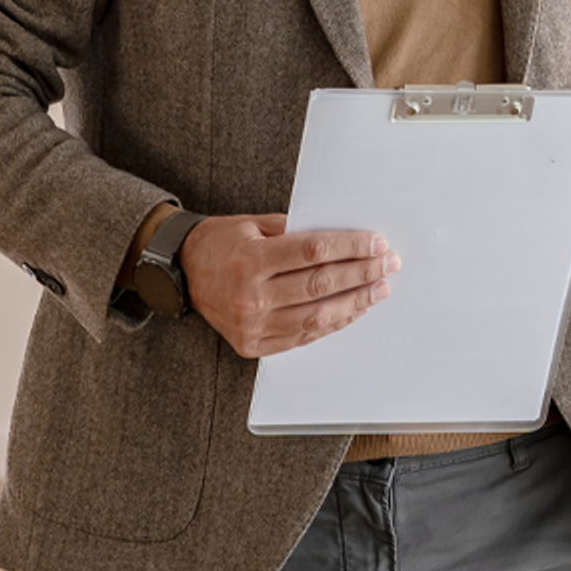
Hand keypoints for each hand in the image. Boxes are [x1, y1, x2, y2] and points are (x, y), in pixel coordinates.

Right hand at [179, 214, 398, 357]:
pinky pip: (303, 336)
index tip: (376, 243)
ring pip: (317, 316)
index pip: (313, 251)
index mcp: (250, 259)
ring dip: (355, 302)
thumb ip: (294, 231)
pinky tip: (352, 310)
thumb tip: (342, 238)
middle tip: (388, 264)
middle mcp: (251, 295)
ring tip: (379, 289)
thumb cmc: (220, 243)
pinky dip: (332, 323)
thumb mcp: (252, 225)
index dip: (350, 247)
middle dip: (361, 273)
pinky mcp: (253, 345)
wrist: (182, 273)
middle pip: (320, 284)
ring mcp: (252, 325)